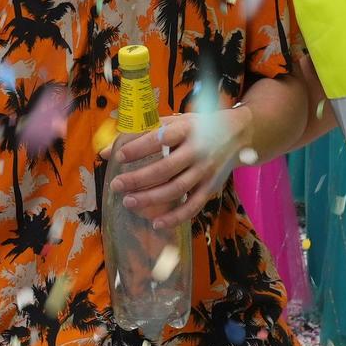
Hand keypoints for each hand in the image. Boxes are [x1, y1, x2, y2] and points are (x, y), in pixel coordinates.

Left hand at [106, 107, 251, 227]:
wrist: (239, 134)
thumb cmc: (198, 126)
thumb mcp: (174, 122)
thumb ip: (141, 133)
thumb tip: (105, 151)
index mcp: (187, 129)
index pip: (160, 138)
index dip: (139, 148)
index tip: (119, 156)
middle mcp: (198, 150)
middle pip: (165, 168)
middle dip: (139, 179)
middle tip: (116, 185)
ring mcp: (205, 171)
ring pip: (176, 189)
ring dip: (151, 199)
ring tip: (128, 202)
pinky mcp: (211, 187)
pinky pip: (193, 206)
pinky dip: (175, 217)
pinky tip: (156, 223)